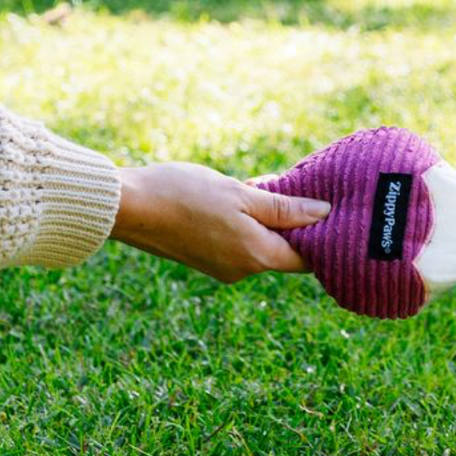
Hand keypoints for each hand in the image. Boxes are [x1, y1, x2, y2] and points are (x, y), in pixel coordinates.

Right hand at [110, 163, 328, 282]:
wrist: (127, 207)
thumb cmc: (184, 195)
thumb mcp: (242, 195)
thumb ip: (285, 208)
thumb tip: (324, 214)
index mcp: (257, 256)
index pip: (306, 258)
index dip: (321, 235)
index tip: (328, 208)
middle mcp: (242, 270)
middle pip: (284, 250)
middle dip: (292, 220)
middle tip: (292, 185)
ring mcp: (222, 267)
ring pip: (260, 243)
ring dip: (266, 218)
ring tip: (259, 185)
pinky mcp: (204, 258)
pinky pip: (238, 242)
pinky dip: (244, 222)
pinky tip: (235, 196)